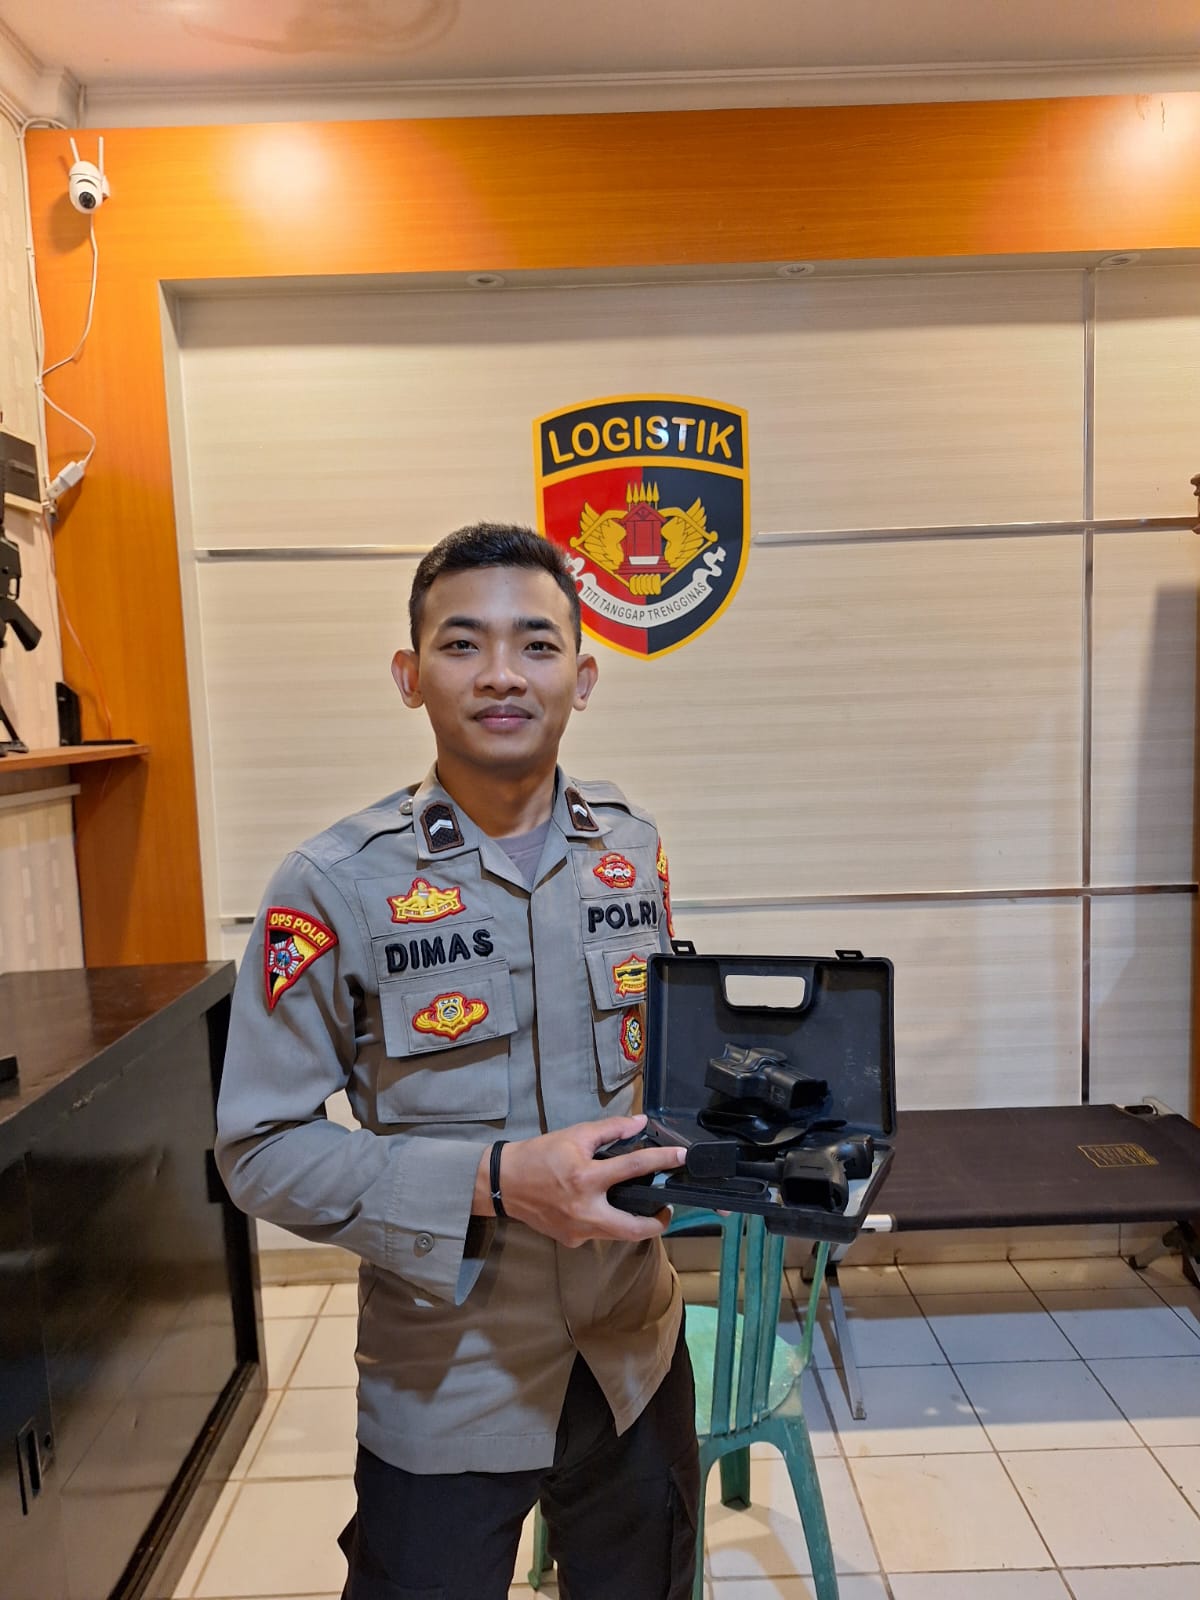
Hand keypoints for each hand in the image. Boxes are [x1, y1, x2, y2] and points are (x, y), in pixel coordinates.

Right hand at [475, 1114, 685, 1246]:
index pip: (634, 1167)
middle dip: (658, 1223)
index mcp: (586, 1178)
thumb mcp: (574, 1135)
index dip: (662, 1160)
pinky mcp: (571, 1240)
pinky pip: (598, 1233)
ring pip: (618, 1234)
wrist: (505, 1183)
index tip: (682, 1158)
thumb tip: (640, 1124)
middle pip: (635, 1228)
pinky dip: (607, 1222)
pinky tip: (602, 1208)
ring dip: (633, 1223)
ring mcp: (578, 1231)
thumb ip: (610, 1130)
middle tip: (666, 1210)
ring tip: (638, 1207)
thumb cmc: (540, 1155)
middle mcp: (585, 1210)